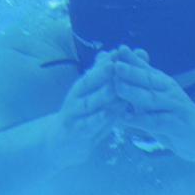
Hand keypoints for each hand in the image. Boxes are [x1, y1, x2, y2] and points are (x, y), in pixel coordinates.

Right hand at [46, 51, 121, 167]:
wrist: (63, 144)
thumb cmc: (86, 115)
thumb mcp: (97, 95)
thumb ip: (111, 77)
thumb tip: (131, 52)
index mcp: (82, 86)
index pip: (94, 69)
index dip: (107, 60)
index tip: (121, 50)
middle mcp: (76, 97)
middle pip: (88, 83)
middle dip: (102, 73)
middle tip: (116, 64)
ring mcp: (74, 115)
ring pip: (89, 103)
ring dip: (102, 96)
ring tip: (115, 88)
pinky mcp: (75, 132)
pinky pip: (87, 125)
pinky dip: (96, 119)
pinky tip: (108, 115)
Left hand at [108, 47, 194, 164]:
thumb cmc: (172, 113)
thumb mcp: (156, 94)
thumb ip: (139, 79)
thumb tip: (119, 59)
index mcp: (162, 82)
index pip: (144, 68)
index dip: (129, 59)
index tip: (114, 51)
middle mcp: (169, 91)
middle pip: (148, 80)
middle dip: (131, 72)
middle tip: (114, 65)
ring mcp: (175, 108)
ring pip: (152, 99)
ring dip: (135, 93)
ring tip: (117, 87)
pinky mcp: (178, 126)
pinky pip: (157, 122)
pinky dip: (141, 120)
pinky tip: (126, 118)